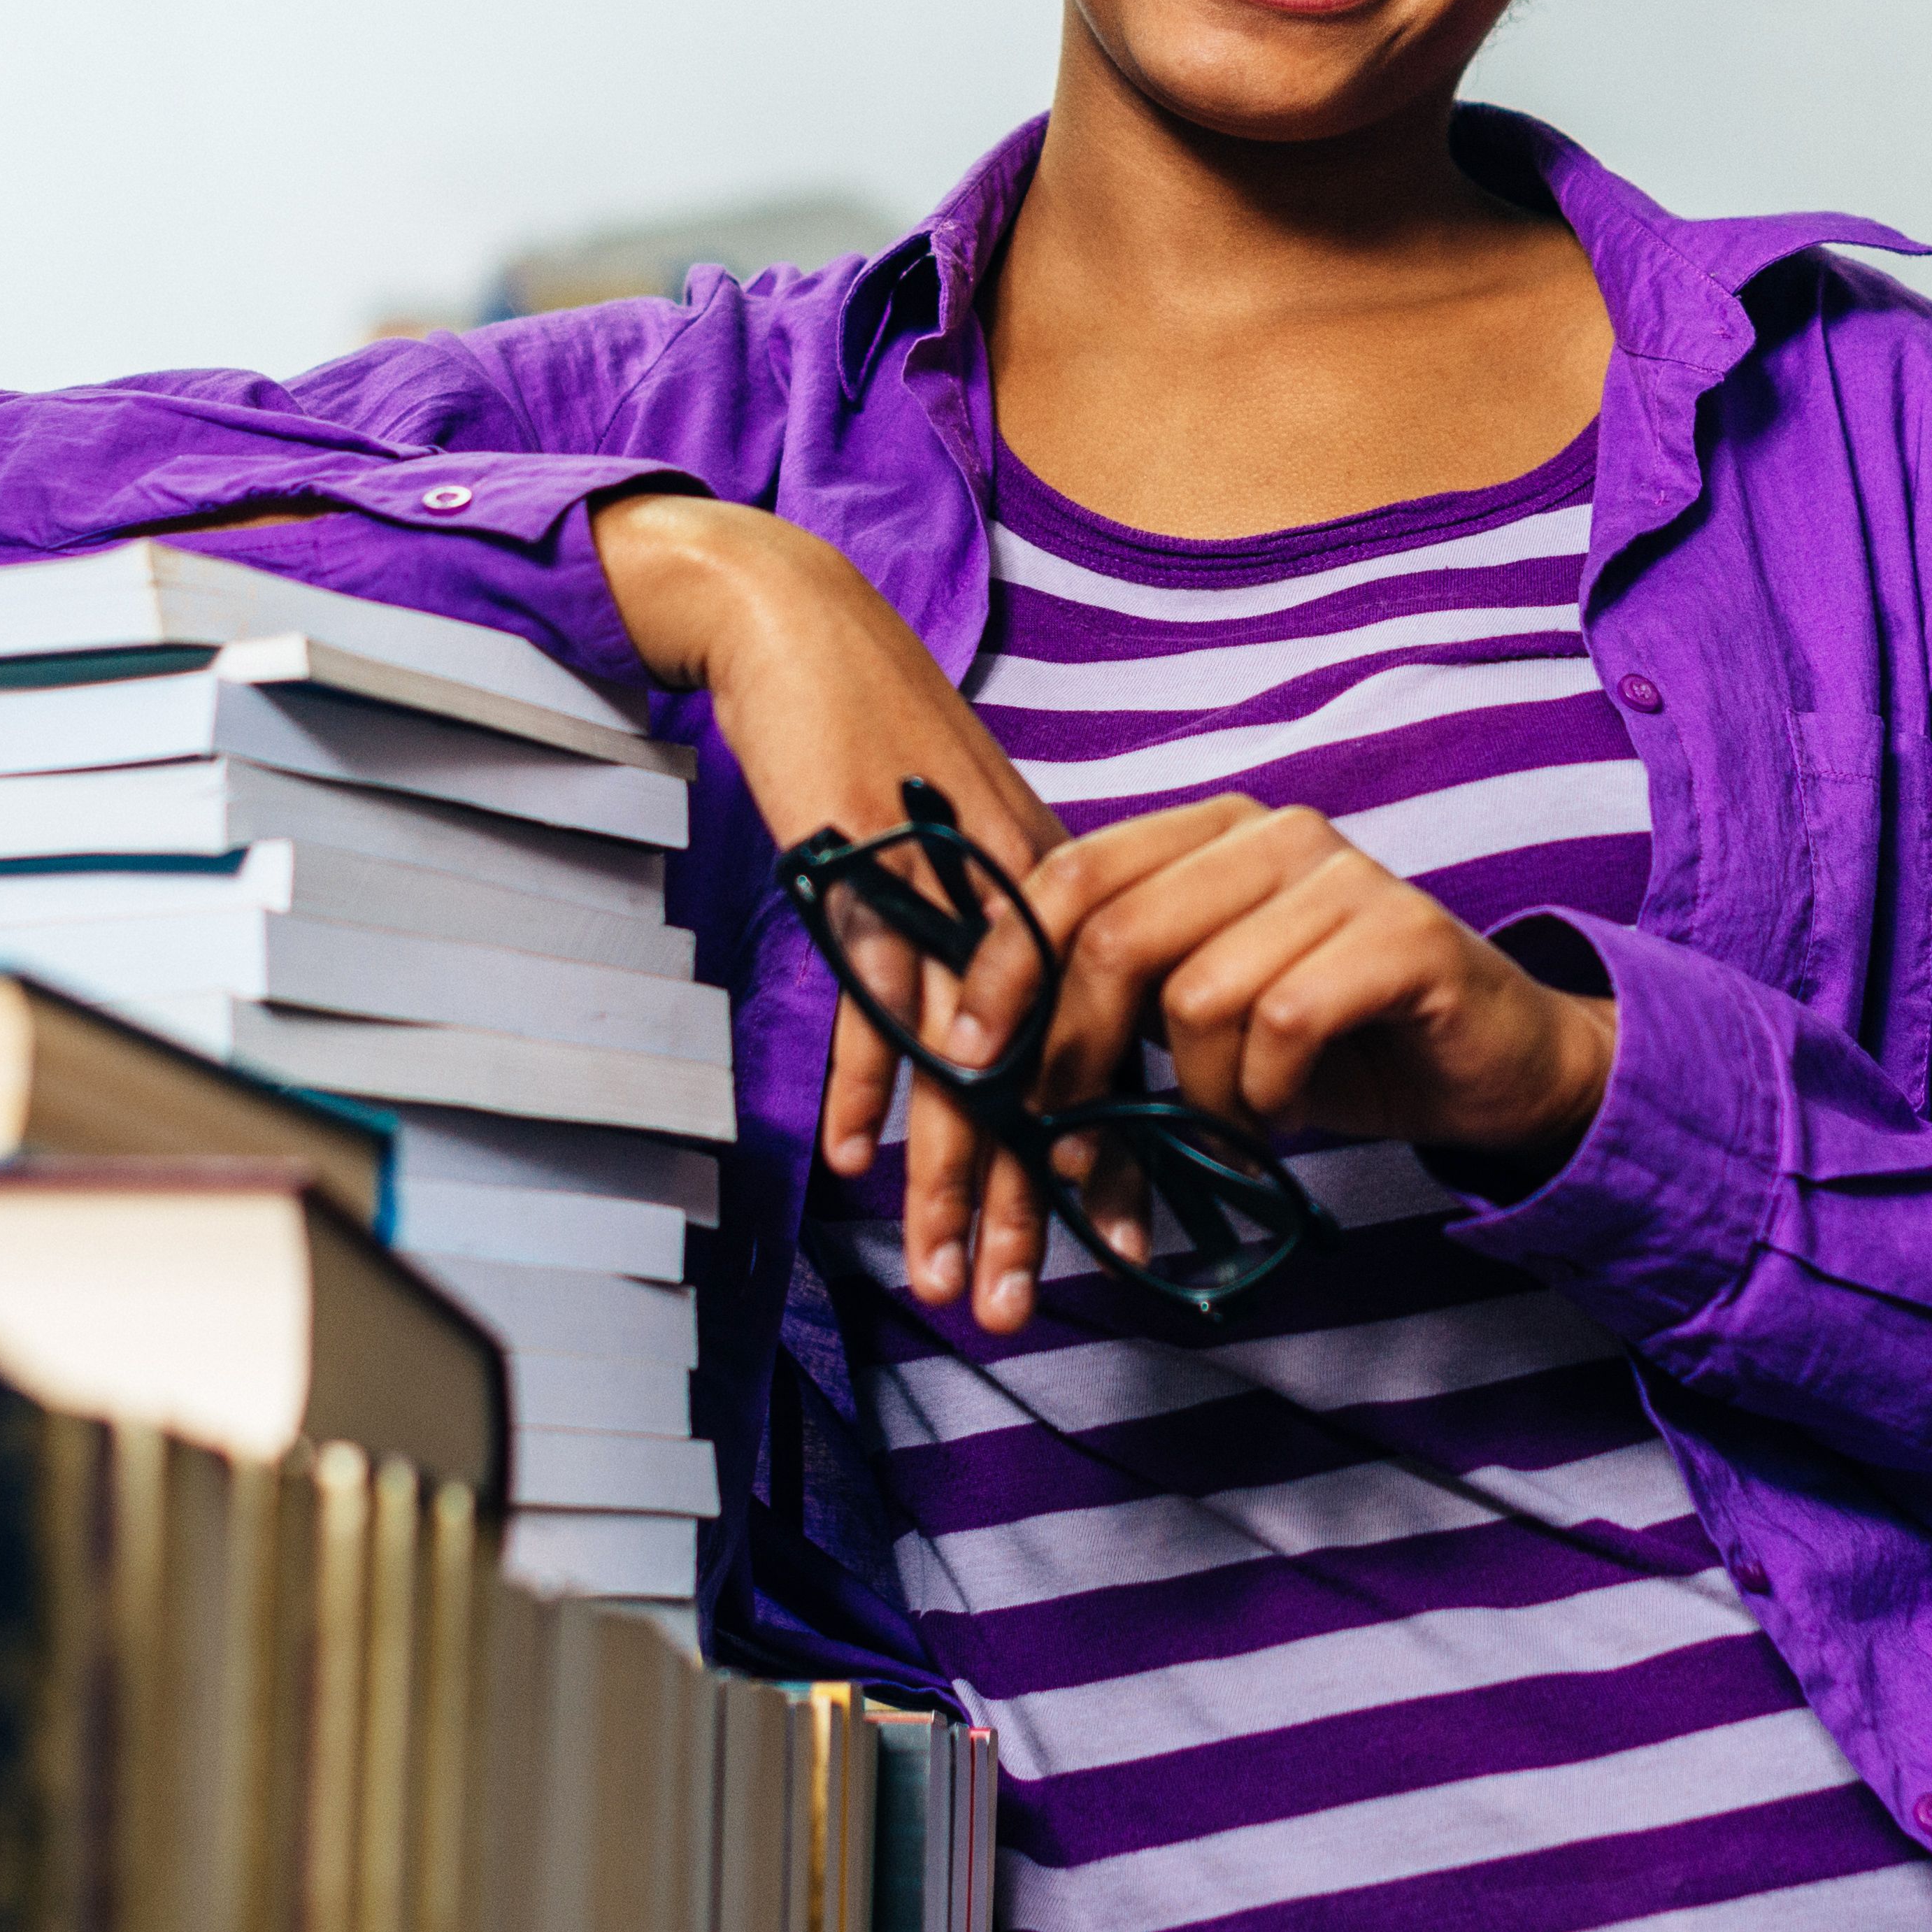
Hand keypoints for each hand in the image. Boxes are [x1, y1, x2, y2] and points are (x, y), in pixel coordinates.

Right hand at [591, 493, 1071, 1299]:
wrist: (806, 627)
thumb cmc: (876, 735)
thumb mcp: (948, 839)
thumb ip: (982, 940)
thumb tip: (998, 1049)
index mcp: (1050, 893)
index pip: (1100, 1048)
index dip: (1111, 1152)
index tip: (1125, 1242)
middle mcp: (1012, 896)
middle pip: (1037, 1078)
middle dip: (1028, 1204)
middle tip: (1025, 1304)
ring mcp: (938, 883)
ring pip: (958, 1059)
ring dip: (948, 1177)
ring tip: (939, 1275)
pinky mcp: (861, 864)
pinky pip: (872, 993)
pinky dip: (868, 1078)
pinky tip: (862, 1162)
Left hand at [889, 795, 1615, 1330]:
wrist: (1487, 1065)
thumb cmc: (1330, 1043)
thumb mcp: (1201, 1011)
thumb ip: (1116, 995)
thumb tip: (979, 1038)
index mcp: (1212, 832)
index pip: (1073, 873)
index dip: (1007, 968)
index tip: (965, 1058)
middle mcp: (1275, 832)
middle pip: (1119, 934)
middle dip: (1076, 1057)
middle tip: (1078, 1152)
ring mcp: (1346, 875)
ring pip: (1198, 993)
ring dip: (1194, 1100)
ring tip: (1226, 1134)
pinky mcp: (1405, 936)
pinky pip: (1283, 1023)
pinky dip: (1263, 1098)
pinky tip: (1281, 1121)